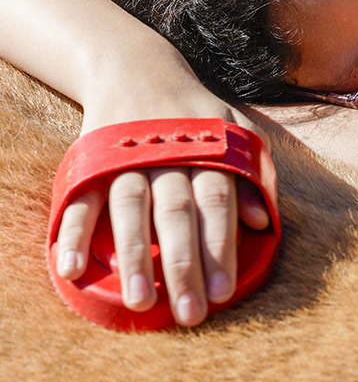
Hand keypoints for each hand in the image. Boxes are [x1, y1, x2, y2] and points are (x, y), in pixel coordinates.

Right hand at [53, 100, 271, 326]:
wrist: (140, 68)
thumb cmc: (200, 116)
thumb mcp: (238, 132)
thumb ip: (256, 175)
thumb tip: (262, 223)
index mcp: (209, 149)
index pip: (218, 202)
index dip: (220, 247)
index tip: (224, 293)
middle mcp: (168, 154)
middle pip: (176, 212)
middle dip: (183, 263)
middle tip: (188, 313)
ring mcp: (127, 156)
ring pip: (130, 208)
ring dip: (134, 255)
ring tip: (138, 300)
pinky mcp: (92, 159)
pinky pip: (81, 198)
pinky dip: (74, 232)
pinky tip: (72, 269)